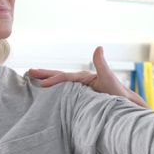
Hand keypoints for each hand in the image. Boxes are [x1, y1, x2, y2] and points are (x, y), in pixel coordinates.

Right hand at [27, 46, 148, 107]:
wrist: (124, 106)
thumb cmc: (118, 94)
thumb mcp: (109, 78)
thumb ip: (102, 64)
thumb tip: (98, 47)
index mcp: (85, 77)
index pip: (66, 78)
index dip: (54, 79)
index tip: (42, 83)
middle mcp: (81, 82)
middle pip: (60, 77)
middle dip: (45, 75)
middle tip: (29, 72)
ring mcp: (80, 90)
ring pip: (60, 85)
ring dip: (47, 82)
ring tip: (33, 80)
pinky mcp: (80, 98)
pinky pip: (64, 94)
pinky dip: (54, 92)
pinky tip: (46, 95)